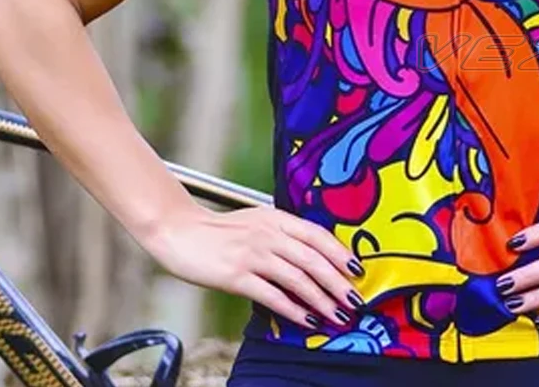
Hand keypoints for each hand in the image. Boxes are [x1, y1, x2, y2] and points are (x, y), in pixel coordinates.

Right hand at [145, 202, 366, 331]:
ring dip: (321, 300)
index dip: (339, 253)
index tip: (357, 271)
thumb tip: (312, 257)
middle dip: (337, 282)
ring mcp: (252, 254)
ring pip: (297, 278)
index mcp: (275, 217)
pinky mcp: (236, 275)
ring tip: (337, 316)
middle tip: (355, 300)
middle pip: (312, 258)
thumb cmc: (220, 230)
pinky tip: (307, 320)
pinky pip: (272, 295)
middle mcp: (268, 233)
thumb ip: (281, 234)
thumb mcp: (256, 221)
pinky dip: (293, 309)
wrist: (180, 231)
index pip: (316, 234)